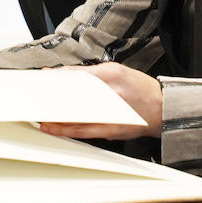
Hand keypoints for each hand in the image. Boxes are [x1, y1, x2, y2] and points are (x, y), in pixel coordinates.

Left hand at [39, 62, 163, 139]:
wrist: (164, 109)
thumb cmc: (142, 89)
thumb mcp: (119, 71)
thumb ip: (94, 73)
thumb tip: (69, 76)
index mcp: (112, 74)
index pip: (78, 74)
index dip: (58, 76)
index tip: (45, 77)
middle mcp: (110, 93)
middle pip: (73, 95)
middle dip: (53, 96)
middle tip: (37, 96)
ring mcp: (110, 113)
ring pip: (75, 114)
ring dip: (55, 114)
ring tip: (40, 112)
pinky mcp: (110, 129)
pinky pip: (82, 130)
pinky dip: (65, 129)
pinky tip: (53, 127)